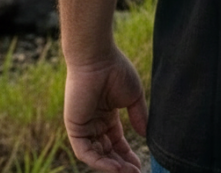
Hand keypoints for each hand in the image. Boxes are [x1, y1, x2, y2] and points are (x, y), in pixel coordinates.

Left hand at [63, 48, 148, 172]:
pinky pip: (85, 152)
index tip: (140, 165)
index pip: (116, 141)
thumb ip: (139, 116)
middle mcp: (94, 122)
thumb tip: (146, 135)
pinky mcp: (74, 128)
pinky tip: (115, 167)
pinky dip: (99, 162)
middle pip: (107, 151)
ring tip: (128, 172)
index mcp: (106, 114)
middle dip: (121, 164)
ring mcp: (83, 126)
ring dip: (112, 166)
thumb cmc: (116, 70)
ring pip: (97, 155)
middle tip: (135, 172)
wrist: (98, 59)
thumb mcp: (133, 96)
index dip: (127, 154)